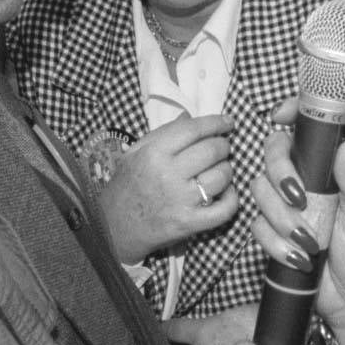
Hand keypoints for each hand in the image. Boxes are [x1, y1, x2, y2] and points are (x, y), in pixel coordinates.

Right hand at [100, 113, 237, 262]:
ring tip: (219, 170)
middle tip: (222, 148)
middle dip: (223, 146)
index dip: (216, 122)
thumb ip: (162, 134)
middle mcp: (168, 174)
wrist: (112, 228)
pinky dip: (232, 199)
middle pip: (212, 150)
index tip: (227, 122)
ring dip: (227, 170)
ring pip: (222, 176)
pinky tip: (226, 193)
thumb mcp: (135, 153)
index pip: (193, 129)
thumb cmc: (125, 187)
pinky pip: (224, 209)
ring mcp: (180, 200)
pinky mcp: (189, 223)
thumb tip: (189, 116)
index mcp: (153, 153)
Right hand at [249, 98, 344, 344]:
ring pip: (260, 191)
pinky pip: (257, 227)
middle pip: (272, 155)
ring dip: (281, 218)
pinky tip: (298, 258)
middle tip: (300, 199)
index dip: (288, 113)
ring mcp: (284, 207)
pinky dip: (275, 243)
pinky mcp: (271, 233)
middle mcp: (303, 182)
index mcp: (327, 170)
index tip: (280, 116)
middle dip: (280, 174)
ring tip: (308, 242)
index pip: (303, 131)